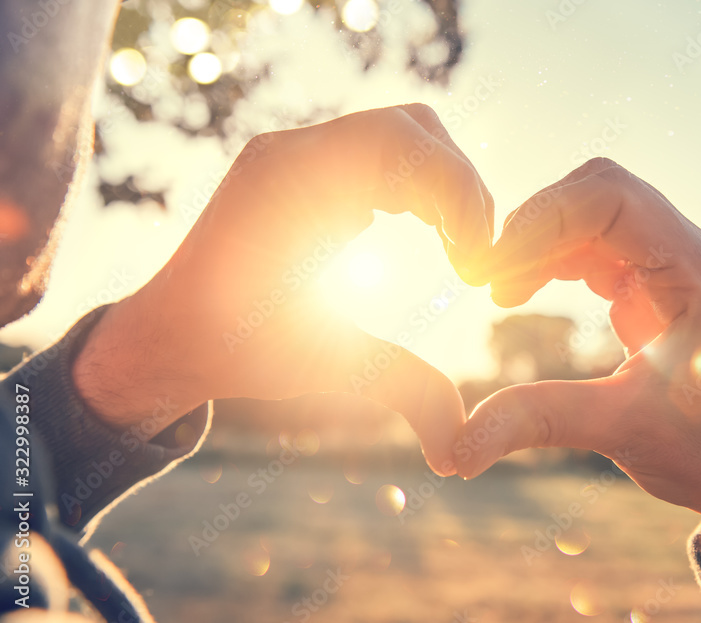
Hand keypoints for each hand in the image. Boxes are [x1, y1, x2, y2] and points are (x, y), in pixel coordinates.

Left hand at [72, 104, 492, 475]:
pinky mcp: (308, 171)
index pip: (405, 142)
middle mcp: (293, 150)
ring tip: (459, 252)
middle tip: (475, 259)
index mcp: (291, 179)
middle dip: (461, 190)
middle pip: (415, 128)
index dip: (461, 194)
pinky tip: (428, 239)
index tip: (474, 265)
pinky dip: (419, 190)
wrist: (168, 337)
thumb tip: (458, 451)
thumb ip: (401, 391)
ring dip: (444, 189)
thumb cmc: (233, 350)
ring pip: (405, 137)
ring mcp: (300, 155)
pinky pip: (383, 156)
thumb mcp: (322, 365)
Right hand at [459, 158, 700, 560]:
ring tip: (499, 291)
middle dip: (537, 225)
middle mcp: (694, 256)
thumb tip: (454, 448)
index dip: (543, 220)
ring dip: (543, 244)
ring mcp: (679, 269)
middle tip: (486, 276)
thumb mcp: (622, 431)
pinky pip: (602, 250)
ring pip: (598, 218)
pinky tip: (524, 292)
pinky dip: (557, 262)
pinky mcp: (662, 290)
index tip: (493, 269)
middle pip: (602, 193)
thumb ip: (538, 421)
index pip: (613, 198)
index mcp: (700, 272)